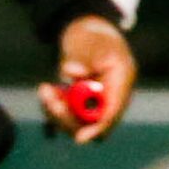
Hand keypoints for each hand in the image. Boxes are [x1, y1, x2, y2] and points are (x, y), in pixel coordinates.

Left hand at [38, 15, 135, 143]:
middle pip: (94, 123)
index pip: (113, 111)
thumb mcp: (87, 41)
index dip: (98, 127)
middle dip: (69, 117)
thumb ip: (80, 57)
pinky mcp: (83, 103)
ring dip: (57, 112)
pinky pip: (67, 115)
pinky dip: (54, 107)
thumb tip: (71, 73)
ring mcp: (98, 100)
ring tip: (46, 90)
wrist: (86, 30)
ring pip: (78, 122)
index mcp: (122, 79)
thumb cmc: (91, 34)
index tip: (80, 138)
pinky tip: (47, 90)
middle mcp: (112, 94)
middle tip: (49, 100)